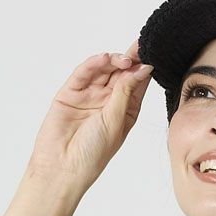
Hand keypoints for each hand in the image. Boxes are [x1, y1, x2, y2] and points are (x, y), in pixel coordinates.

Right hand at [25, 39, 153, 192]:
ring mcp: (89, 95)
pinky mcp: (70, 93)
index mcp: (124, 111)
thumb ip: (126, 92)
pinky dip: (93, 64)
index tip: (152, 54)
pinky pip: (83, 74)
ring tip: (123, 59)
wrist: (63, 167)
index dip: (143, 69)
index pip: (136, 84)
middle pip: (120, 73)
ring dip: (113, 61)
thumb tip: (142, 68)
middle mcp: (107, 101)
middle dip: (131, 59)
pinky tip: (104, 59)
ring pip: (103, 70)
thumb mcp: (116, 121)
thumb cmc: (93, 152)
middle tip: (140, 48)